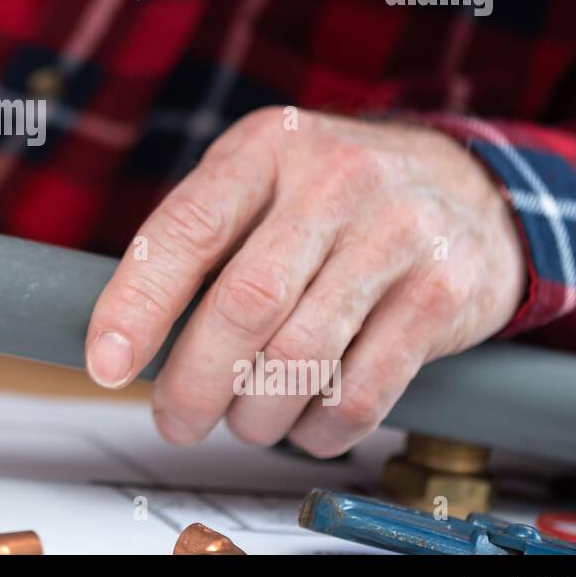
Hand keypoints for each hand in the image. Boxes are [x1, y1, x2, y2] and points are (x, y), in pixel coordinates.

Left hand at [85, 108, 525, 455]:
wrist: (468, 186)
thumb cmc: (333, 196)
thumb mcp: (261, 181)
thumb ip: (200, 241)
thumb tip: (126, 343)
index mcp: (267, 147)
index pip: (186, 230)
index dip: (138, 305)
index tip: (107, 365)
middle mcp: (334, 180)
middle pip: (245, 303)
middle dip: (195, 380)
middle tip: (175, 419)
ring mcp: (397, 233)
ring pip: (302, 356)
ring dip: (255, 413)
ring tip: (242, 422)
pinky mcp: (442, 292)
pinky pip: (362, 391)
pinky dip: (318, 428)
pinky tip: (302, 425)